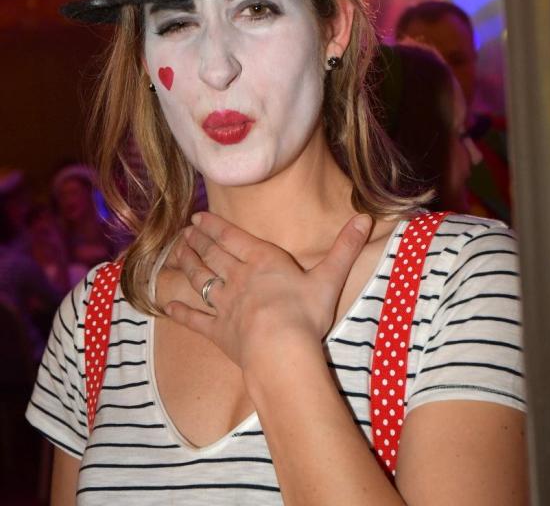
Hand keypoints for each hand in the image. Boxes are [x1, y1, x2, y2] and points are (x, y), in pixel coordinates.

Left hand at [165, 212, 371, 369]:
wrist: (281, 349)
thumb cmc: (305, 312)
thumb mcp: (330, 277)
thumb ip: (346, 247)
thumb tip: (365, 217)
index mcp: (262, 261)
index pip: (232, 238)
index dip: (214, 226)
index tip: (198, 218)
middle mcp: (237, 278)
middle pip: (212, 256)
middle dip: (197, 242)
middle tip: (184, 232)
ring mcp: (223, 305)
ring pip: (199, 280)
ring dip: (186, 265)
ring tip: (175, 253)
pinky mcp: (217, 332)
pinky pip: (194, 320)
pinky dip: (180, 312)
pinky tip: (168, 306)